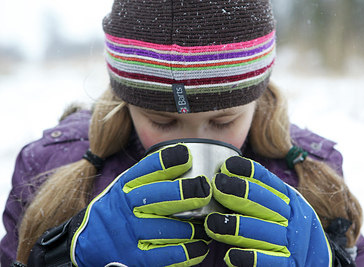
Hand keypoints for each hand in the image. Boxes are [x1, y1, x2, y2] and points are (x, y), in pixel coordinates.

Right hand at [71, 144, 210, 265]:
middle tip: (205, 189)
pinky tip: (200, 246)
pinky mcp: (134, 259)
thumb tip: (185, 157)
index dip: (166, 161)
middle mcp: (125, 208)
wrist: (86, 242)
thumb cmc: (117, 209)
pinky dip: (187, 252)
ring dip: (192, 227)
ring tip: (207, 223)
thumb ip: (149, 175)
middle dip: (184, 192)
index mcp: (125, 187)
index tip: (187, 155)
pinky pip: (165, 255)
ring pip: (166, 228)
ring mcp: (128, 234)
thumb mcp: (126, 187)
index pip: (145, 170)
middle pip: (156, 197)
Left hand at [204, 156, 331, 265]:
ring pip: (261, 231)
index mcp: (290, 200)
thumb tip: (227, 175)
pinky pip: (267, 261)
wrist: (319, 261)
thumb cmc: (289, 229)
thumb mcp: (285, 206)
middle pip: (265, 202)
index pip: (269, 182)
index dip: (249, 172)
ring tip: (211, 223)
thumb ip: (262, 194)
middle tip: (216, 187)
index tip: (228, 166)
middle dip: (239, 192)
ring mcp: (292, 242)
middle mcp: (293, 218)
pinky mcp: (288, 265)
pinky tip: (230, 255)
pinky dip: (248, 258)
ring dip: (234, 227)